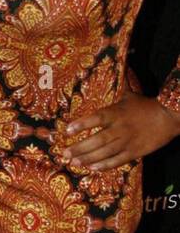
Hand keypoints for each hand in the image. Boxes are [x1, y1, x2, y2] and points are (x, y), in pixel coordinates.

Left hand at [60, 93, 179, 170]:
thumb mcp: (129, 94)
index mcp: (117, 112)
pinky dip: (104, 166)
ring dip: (88, 159)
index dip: (82, 124)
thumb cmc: (145, 105)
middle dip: (79, 148)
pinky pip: (117, 161)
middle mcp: (120, 128)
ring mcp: (128, 142)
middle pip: (98, 140)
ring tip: (73, 163)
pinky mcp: (135, 152)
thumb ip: (117, 85)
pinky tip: (92, 169)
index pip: (97, 118)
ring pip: (105, 153)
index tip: (67, 130)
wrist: (169, 118)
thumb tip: (115, 63)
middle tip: (64, 154)